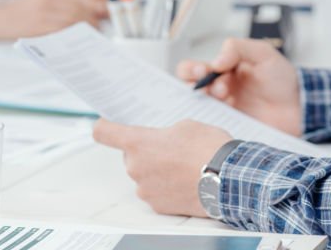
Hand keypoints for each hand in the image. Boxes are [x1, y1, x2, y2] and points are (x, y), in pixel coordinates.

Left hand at [93, 119, 230, 216]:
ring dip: (158, 169)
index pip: (104, 132)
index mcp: (139, 143)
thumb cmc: (208, 148)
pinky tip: (186, 181)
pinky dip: (167, 187)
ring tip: (184, 166)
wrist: (227, 179)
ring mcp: (145, 189)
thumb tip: (162, 141)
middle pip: (131, 155)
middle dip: (147, 151)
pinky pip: (156, 191)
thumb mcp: (186, 126)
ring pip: (145, 174)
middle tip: (171, 148)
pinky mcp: (157, 206)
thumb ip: (165, 133)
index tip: (108, 125)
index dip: (105, 126)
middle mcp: (135, 167)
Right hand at [176, 38, 301, 135]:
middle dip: (195, 85)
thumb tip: (215, 61)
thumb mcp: (263, 53)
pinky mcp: (228, 128)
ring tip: (225, 98)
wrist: (299, 108)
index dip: (193, 69)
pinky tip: (222, 116)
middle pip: (189, 88)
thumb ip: (238, 48)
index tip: (204, 71)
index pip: (195, 67)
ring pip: (196, 109)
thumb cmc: (282, 80)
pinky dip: (209, 122)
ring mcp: (223, 111)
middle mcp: (219, 90)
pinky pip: (210, 128)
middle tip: (216, 87)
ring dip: (205, 102)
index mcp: (224, 70)